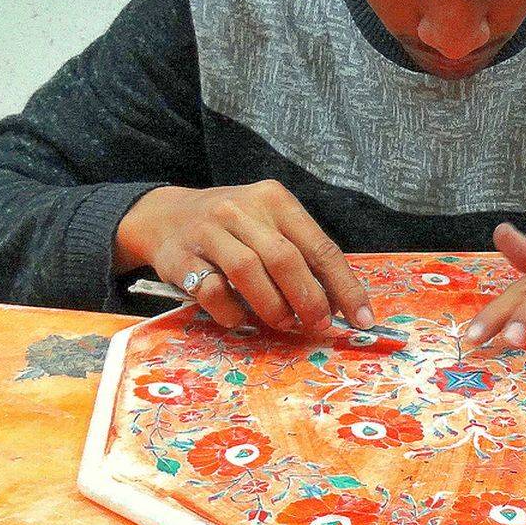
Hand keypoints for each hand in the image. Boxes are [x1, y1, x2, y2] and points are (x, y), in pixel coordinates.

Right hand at [114, 182, 372, 332]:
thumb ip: (300, 255)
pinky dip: (232, 312)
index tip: (361, 317)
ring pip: (249, 271)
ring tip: (284, 323)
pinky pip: (211, 290)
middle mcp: (241, 209)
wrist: (164, 216)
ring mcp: (208, 231)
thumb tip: (339, 303)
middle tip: (318, 324)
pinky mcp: (181, 257)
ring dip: (273, 306)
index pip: (319, 246)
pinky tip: (241, 319)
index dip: (344, 286)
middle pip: (285, 258)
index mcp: (274, 200)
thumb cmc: (232, 227)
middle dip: (309, 298)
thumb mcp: (268, 224)